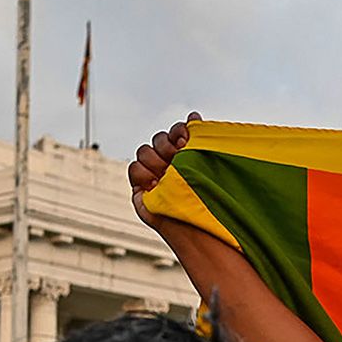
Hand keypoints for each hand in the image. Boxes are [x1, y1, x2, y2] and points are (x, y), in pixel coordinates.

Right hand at [128, 112, 202, 228]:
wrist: (197, 226)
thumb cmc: (207, 198)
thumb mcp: (206, 165)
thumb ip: (200, 140)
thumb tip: (193, 115)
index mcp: (186, 156)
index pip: (176, 131)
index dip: (179, 132)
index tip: (186, 140)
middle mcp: (169, 163)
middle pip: (158, 139)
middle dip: (167, 146)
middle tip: (177, 158)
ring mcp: (154, 174)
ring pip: (144, 151)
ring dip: (156, 160)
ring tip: (167, 175)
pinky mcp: (140, 188)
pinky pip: (133, 168)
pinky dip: (144, 173)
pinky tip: (156, 183)